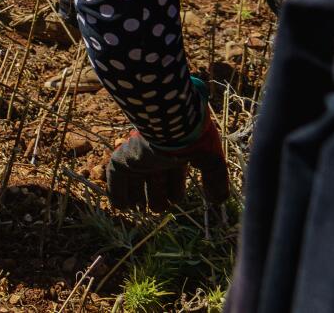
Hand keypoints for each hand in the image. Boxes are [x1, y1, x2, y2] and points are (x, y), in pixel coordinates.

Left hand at [106, 113, 229, 209]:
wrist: (171, 123)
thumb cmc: (193, 139)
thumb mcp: (211, 160)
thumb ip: (215, 179)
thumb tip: (218, 200)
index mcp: (175, 151)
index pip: (173, 172)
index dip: (174, 188)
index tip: (175, 199)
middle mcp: (155, 153)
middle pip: (153, 177)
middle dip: (156, 195)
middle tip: (158, 208)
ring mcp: (138, 155)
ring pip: (134, 178)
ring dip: (136, 195)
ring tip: (140, 208)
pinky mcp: (123, 156)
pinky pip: (116, 176)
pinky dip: (117, 192)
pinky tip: (122, 206)